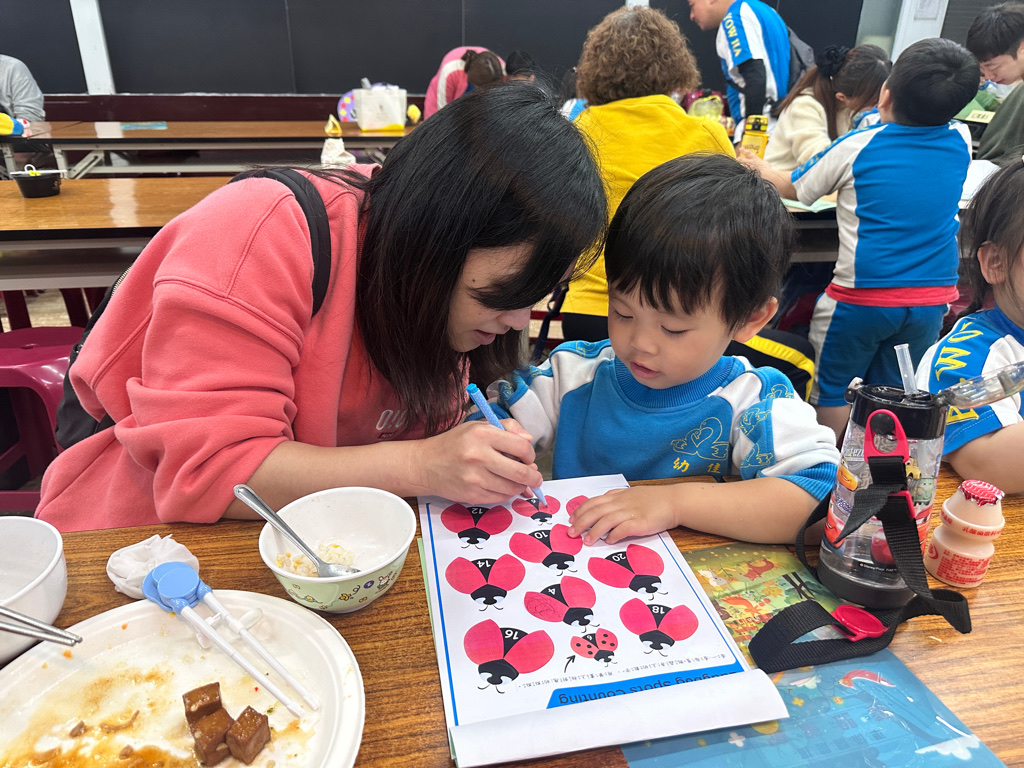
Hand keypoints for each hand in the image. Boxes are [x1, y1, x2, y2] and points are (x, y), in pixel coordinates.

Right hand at [414, 419, 541, 504]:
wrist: (425, 465)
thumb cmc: (455, 443)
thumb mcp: (478, 426)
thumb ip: (507, 428)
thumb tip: (529, 440)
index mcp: (482, 434)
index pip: (521, 447)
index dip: (530, 454)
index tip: (529, 457)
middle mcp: (478, 456)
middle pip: (520, 472)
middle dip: (533, 476)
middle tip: (535, 477)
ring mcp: (474, 478)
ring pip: (512, 488)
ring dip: (520, 486)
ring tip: (517, 481)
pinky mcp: (471, 495)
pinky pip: (500, 498)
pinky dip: (506, 493)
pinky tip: (502, 486)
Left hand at [567, 486, 678, 544]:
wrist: (674, 501)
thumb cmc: (654, 499)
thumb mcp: (632, 493)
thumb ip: (617, 498)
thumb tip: (602, 504)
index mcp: (618, 496)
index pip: (594, 502)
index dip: (580, 511)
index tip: (571, 519)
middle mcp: (622, 503)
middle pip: (596, 511)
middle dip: (581, 522)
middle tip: (571, 533)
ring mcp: (631, 512)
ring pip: (607, 520)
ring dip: (594, 531)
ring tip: (586, 541)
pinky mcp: (641, 522)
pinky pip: (623, 529)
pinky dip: (614, 535)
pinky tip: (608, 541)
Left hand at [737, 147, 767, 171]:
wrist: (767, 173)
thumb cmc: (767, 167)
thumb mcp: (763, 161)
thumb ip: (759, 160)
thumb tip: (758, 160)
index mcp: (755, 159)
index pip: (748, 153)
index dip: (744, 150)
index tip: (740, 148)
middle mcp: (752, 163)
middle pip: (744, 160)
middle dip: (740, 159)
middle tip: (737, 158)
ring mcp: (750, 168)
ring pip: (744, 165)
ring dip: (742, 164)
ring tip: (739, 163)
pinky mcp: (750, 173)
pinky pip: (747, 171)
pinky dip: (745, 170)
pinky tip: (743, 170)